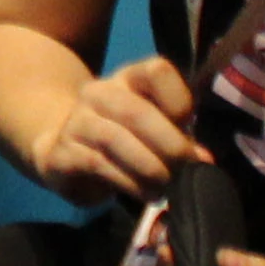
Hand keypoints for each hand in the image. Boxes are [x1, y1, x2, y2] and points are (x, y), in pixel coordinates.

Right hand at [26, 51, 205, 204]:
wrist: (63, 149)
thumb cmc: (123, 139)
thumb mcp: (152, 130)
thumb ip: (178, 138)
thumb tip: (203, 160)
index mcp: (129, 79)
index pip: (157, 71)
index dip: (179, 100)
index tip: (190, 127)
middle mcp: (99, 93)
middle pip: (135, 111)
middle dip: (168, 144)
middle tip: (187, 169)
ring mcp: (76, 121)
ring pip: (114, 139)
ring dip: (148, 167)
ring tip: (167, 187)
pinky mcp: (61, 152)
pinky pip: (97, 164)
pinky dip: (128, 182)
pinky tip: (146, 194)